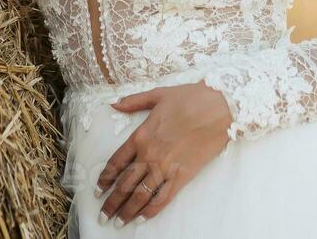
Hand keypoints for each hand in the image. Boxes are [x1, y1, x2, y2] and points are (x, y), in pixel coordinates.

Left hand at [95, 81, 232, 224]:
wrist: (218, 107)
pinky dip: (151, 210)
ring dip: (127, 210)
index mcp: (140, 136)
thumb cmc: (190, 98)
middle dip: (112, 202)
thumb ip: (134, 101)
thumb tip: (114, 103)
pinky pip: (163, 198)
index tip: (98, 190)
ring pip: (140, 195)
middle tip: (103, 215)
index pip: (116, 163)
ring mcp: (165, 167)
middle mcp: (149, 155)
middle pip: (124, 184)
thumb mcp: (158, 94)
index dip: (105, 179)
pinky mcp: (182, 175)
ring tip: (118, 222)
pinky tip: (142, 218)